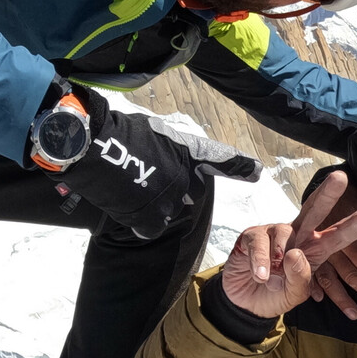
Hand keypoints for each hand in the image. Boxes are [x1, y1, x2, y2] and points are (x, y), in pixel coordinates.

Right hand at [52, 88, 261, 238]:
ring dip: (151, 202)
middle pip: (186, 193)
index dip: (241, 166)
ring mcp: (173, 199)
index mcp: (192, 152)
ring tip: (130, 185)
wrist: (99, 149)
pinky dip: (138, 218)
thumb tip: (163, 163)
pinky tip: (125, 202)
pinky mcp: (154, 218)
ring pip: (166, 209)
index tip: (257, 172)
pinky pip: (149, 225)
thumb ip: (169, 151)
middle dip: (168, 188)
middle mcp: (189, 178)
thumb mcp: (156, 132)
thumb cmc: (122, 133)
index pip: (223, 160)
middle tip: (144, 174)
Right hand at [220, 171, 356, 318]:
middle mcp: (299, 235)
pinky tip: (260, 275)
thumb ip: (301, 278)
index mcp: (317, 249)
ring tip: (272, 280)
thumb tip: (294, 254)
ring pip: (284, 234)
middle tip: (341, 178)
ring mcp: (276, 232)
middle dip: (328, 194)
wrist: (246, 302)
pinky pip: (260, 244)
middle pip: (315, 210)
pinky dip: (261, 262)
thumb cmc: (277, 294)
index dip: (356, 224)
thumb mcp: (296, 294)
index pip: (340, 235)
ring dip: (279, 261)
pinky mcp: (252, 235)